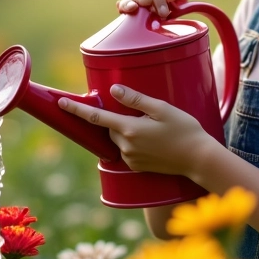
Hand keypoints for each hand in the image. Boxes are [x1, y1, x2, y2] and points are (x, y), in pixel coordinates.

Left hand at [58, 84, 214, 177]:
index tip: (61, 103)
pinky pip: (127, 150)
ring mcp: (131, 159)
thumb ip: (136, 100)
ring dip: (127, 130)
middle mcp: (126, 146)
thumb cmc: (184, 130)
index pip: (96, 117)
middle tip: (141, 113)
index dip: (77, 109)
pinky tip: (154, 139)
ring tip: (154, 128)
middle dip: (117, 118)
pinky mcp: (137, 166)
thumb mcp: (162, 108)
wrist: (197, 158)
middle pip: (109, 127)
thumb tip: (113, 91)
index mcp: (130, 130)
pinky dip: (134, 141)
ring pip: (119, 138)